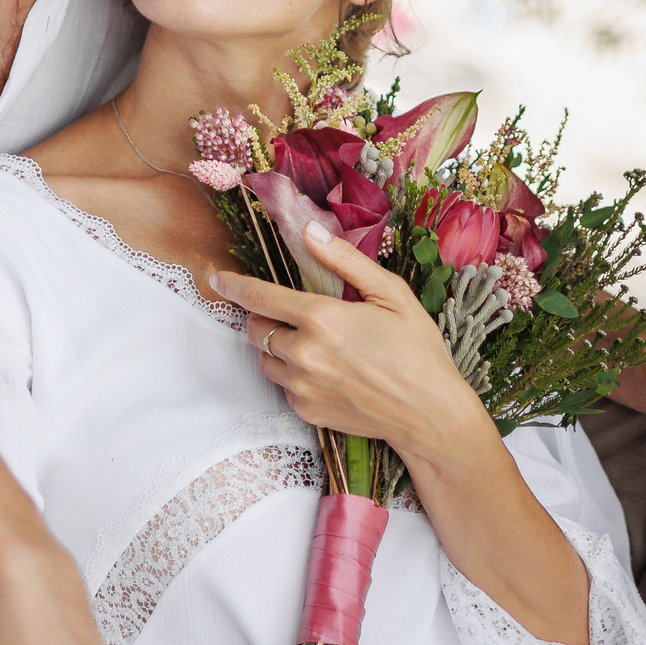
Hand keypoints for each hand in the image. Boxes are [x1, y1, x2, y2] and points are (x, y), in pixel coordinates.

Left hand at [218, 223, 588, 644]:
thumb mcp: (391, 294)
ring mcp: (301, 386)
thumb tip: (310, 231)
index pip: (260, 297)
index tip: (215, 277)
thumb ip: (345, 261)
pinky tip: (327, 372)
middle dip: (263, 317)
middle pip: (255, 329)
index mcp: (322, 318)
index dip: (233, 285)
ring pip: (264, 358)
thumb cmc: (418, 349)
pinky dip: (294, 374)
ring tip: (313, 344)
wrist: (429, 413)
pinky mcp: (305, 411)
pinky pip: (283, 385)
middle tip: (291, 314)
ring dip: (276, 346)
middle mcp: (304, 353)